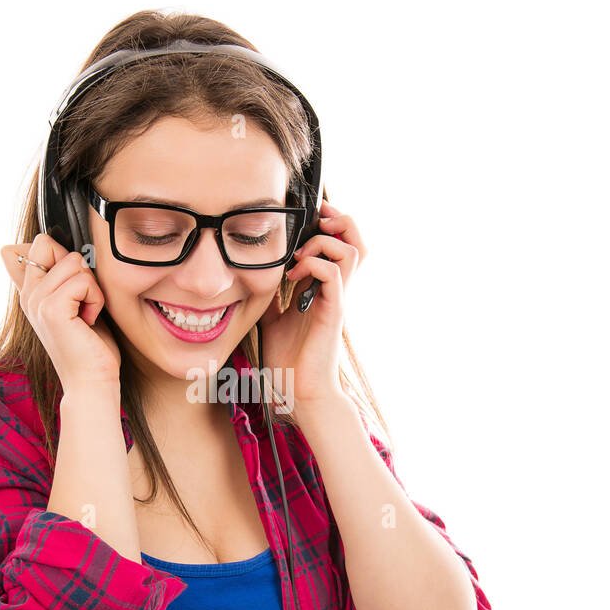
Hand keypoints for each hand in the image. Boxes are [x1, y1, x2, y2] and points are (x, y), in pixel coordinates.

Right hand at [0, 235, 120, 389]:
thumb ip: (62, 277)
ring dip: (91, 287)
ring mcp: (36, 301)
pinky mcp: (51, 309)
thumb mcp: (75, 304)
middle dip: (79, 270)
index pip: (39, 245)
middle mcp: (28, 295)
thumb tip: (38, 249)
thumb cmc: (90, 347)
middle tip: (82, 303)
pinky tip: (89, 321)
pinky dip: (95, 299)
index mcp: (31, 292)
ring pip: (73, 262)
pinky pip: (83, 281)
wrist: (91, 382)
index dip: (66, 258)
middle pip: (50, 245)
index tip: (75, 291)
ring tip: (86, 314)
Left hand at [257, 199, 366, 421]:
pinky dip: (313, 265)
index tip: (309, 218)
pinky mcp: (333, 312)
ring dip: (324, 243)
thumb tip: (252, 280)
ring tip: (299, 255)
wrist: (299, 391)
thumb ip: (270, 298)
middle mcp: (336, 290)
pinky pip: (333, 275)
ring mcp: (337, 300)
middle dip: (339, 221)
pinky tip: (293, 277)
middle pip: (357, 241)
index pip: (340, 244)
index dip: (330, 224)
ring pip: (353, 251)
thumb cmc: (289, 360)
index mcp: (324, 289)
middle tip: (316, 222)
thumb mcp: (272, 319)